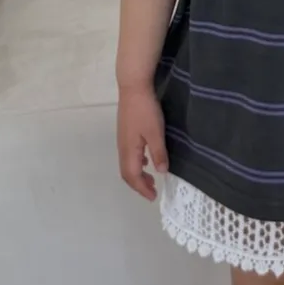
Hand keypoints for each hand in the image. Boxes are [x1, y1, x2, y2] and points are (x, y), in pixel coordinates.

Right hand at [117, 85, 168, 199]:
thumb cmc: (145, 110)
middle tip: (152, 190)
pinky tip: (146, 158)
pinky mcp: (125, 132)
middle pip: (127, 173)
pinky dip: (137, 162)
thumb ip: (158, 153)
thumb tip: (161, 173)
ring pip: (127, 164)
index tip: (153, 196)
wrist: (133, 88)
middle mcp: (122, 148)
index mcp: (129, 151)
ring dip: (138, 174)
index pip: (132, 176)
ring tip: (151, 177)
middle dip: (139, 184)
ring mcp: (122, 139)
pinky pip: (129, 155)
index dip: (142, 188)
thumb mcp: (156, 132)